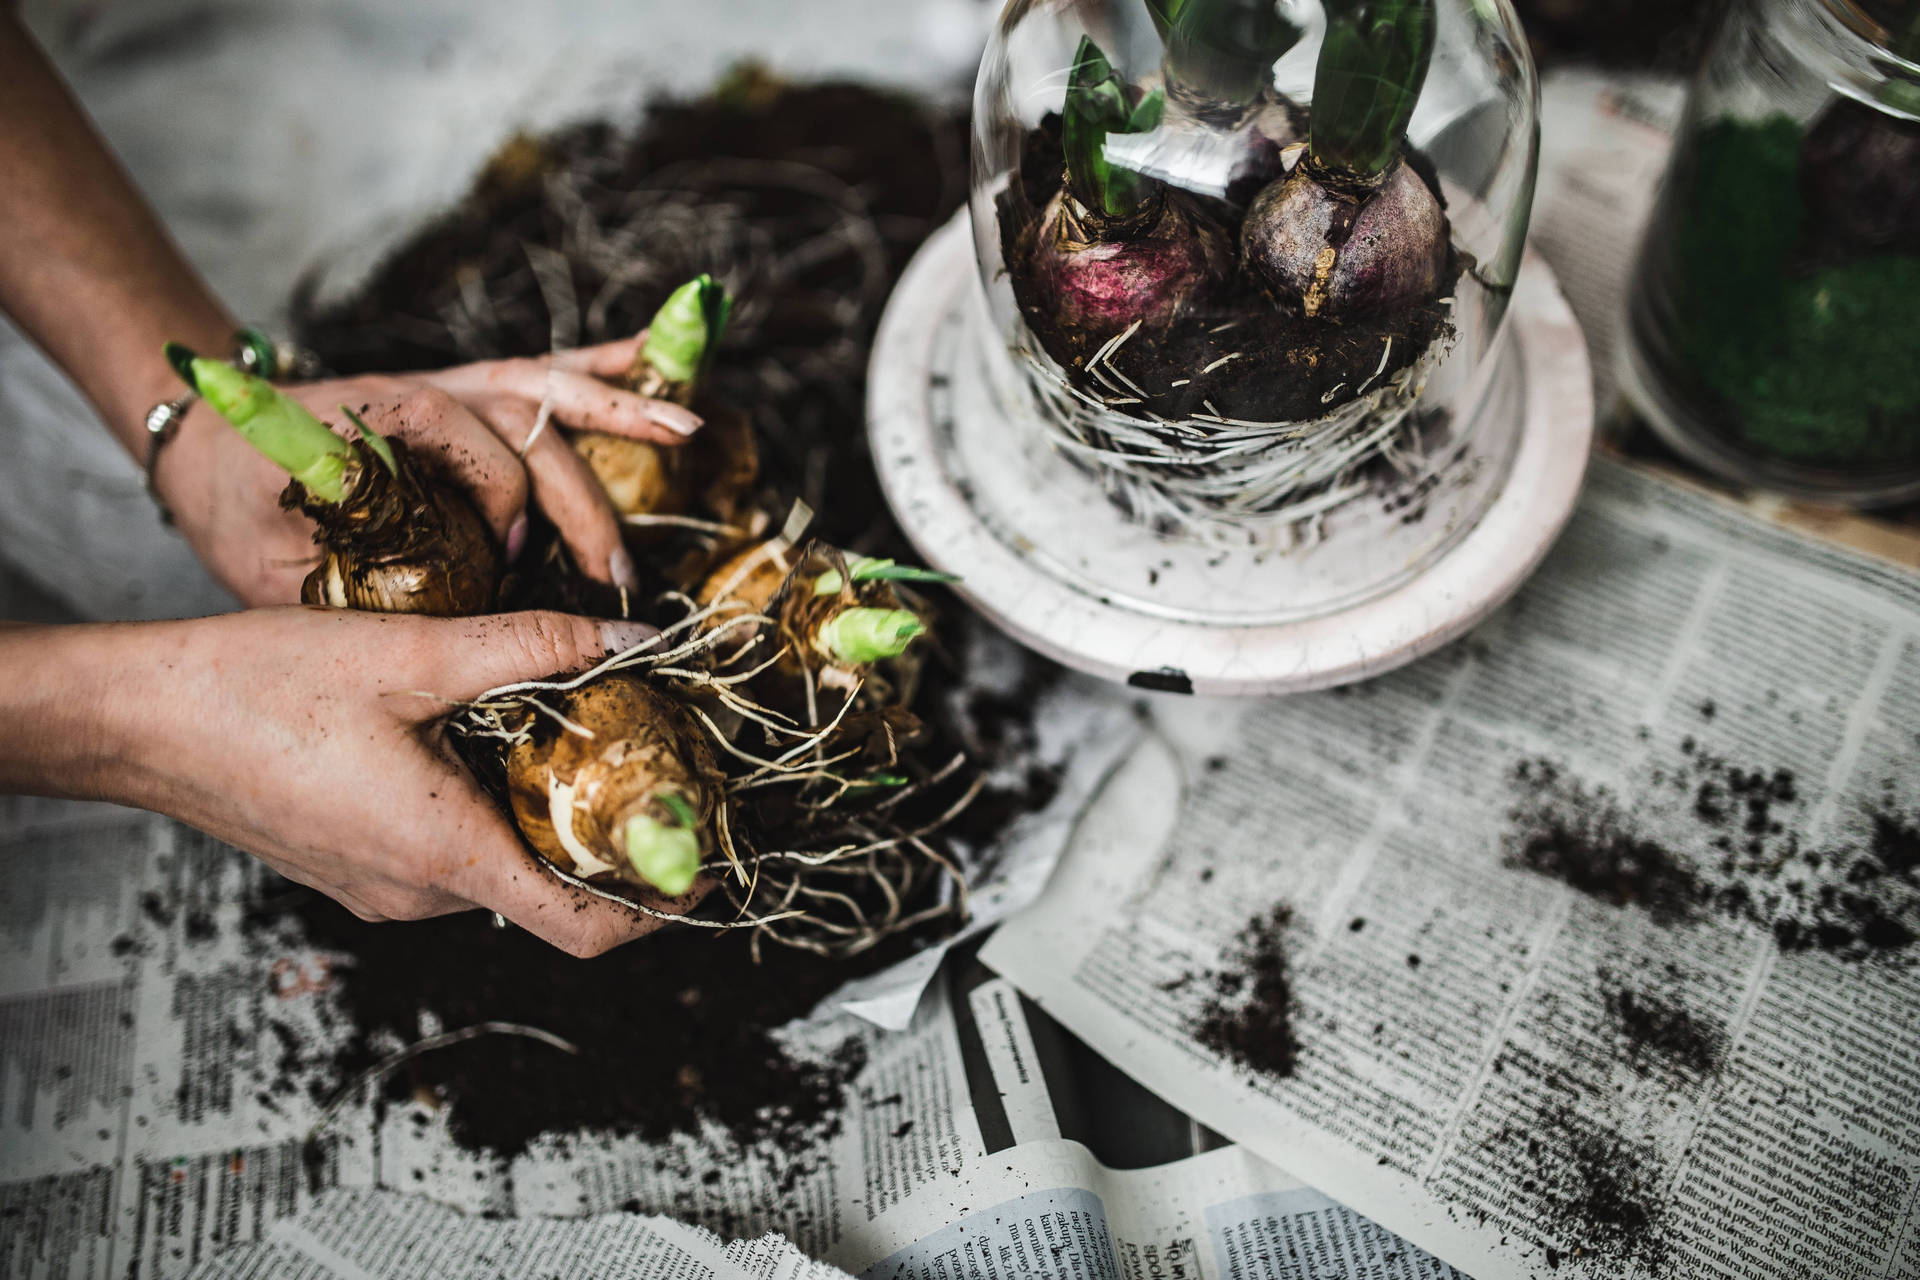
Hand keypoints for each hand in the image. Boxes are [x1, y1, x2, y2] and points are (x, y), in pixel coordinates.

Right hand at [12, 607, 700, 955]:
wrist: (138, 720)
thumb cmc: (257, 689)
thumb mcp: (412, 654)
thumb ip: (531, 648)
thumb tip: (629, 637)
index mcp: (446, 856)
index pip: (584, 929)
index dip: (659, 911)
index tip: (706, 874)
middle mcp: (420, 894)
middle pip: (552, 893)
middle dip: (612, 840)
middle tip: (655, 768)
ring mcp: (383, 890)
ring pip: (501, 868)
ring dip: (545, 816)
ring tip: (574, 736)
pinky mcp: (356, 870)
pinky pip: (451, 856)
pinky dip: (490, 813)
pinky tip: (489, 742)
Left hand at [155, 334, 699, 606]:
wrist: (205, 434)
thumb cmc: (237, 503)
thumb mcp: (266, 560)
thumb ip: (343, 588)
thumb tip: (430, 631)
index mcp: (377, 426)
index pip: (469, 446)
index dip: (503, 502)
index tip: (511, 562)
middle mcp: (425, 392)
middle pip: (530, 427)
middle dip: (583, 500)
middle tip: (617, 573)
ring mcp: (450, 386)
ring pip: (549, 390)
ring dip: (621, 410)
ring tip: (688, 431)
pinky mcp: (466, 389)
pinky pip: (543, 373)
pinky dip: (604, 365)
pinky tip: (660, 364)